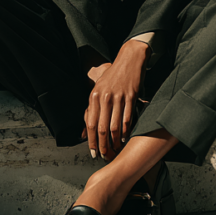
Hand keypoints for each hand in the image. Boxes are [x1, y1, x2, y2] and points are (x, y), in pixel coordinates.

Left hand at [82, 40, 149, 160]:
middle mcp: (104, 97)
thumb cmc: (113, 76)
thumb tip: (84, 132)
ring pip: (115, 126)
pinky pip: (127, 118)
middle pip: (102, 128)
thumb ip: (91, 110)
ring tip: (114, 150)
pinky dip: (126, 131)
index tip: (93, 152)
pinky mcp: (131, 96)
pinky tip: (124, 138)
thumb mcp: (98, 89)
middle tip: (104, 155)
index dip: (91, 140)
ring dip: (114, 141)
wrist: (129, 59)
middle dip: (102, 145)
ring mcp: (118, 97)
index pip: (91, 123)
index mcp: (94, 95)